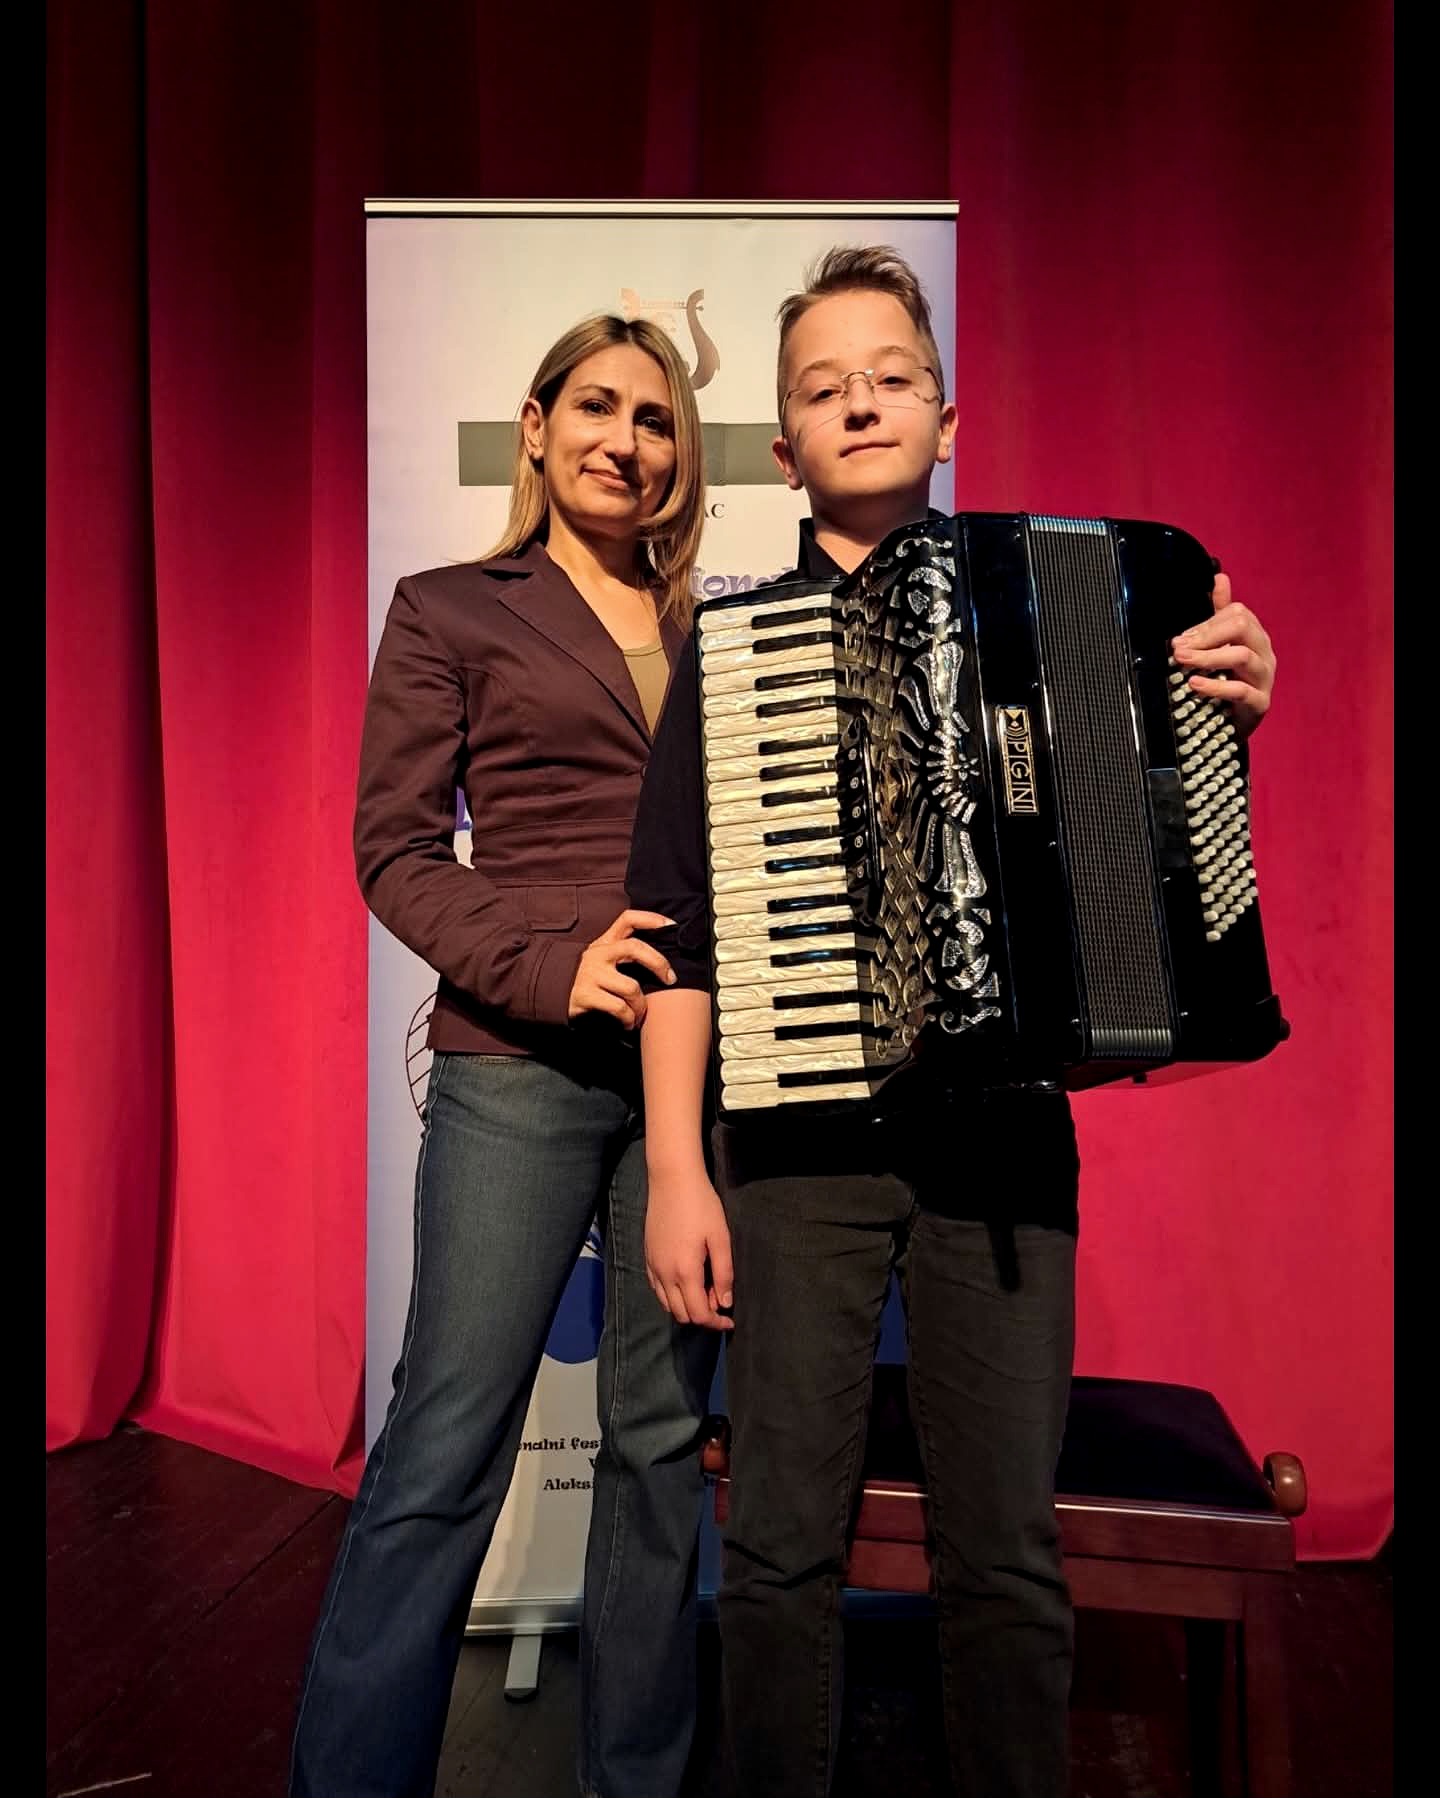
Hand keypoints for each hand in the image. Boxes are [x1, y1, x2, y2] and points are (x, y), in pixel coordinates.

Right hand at [568, 909, 675, 1027]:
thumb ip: (620, 952)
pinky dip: (628, 1019)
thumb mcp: (598, 957)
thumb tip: (659, 958)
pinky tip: (628, 1023)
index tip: (671, 925)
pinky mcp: (586, 995)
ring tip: (641, 1014)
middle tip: (670, 979)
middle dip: (659, 963)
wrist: (548, 991)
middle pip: (635, 948)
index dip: (650, 919)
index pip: (627, 920)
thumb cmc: (583, 976)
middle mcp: (598, 954)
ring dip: (641, 1005)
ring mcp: (592, 974)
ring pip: (631, 987)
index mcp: (604, 943)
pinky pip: (618, 1008)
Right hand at [645, 1167, 734, 1331]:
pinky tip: (686, 1281)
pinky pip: (657, 1289)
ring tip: (705, 1292)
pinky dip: (671, 1296)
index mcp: (685, 1271)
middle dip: (702, 1317)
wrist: (672, 1179)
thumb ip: (724, 1273)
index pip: (698, 1314)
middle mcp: (664, 1274)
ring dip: (686, 1307)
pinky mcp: (647, 1257)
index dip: (716, 1323)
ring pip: (667, 1304)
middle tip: (720, 1302)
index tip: (730, 1320)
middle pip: (681, 1314)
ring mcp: (652, 1266)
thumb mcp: (720, 1238)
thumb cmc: (701, 1205)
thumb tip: (725, 1302)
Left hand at [1171, 573, 1275, 738]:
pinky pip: (1241, 690)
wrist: (1233, 725)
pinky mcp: (1260, 703)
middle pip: (1243, 627)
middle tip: (1179, 647)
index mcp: (1254, 636)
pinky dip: (1215, 686)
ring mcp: (1265, 677)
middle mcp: (1263, 652)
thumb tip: (1219, 576)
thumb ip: (1219, 614)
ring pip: (1242, 656)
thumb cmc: (1229, 682)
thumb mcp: (1223, 646)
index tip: (1181, 637)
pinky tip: (1195, 683)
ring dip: (1207, 657)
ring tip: (1183, 661)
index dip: (1207, 622)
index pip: (1237, 613)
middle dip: (1206, 634)